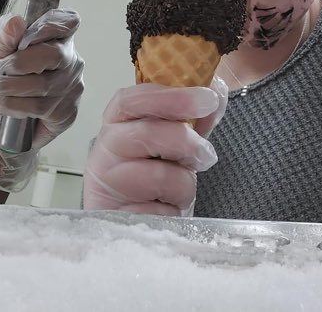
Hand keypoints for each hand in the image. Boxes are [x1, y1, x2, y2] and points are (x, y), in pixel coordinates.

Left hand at [0, 10, 83, 192]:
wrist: (2, 121)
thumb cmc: (5, 80)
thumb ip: (4, 37)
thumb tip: (14, 21)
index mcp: (59, 39)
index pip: (68, 22)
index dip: (50, 25)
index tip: (24, 38)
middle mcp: (71, 61)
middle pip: (54, 54)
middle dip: (19, 62)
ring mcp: (72, 88)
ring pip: (43, 85)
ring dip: (7, 87)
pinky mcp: (67, 112)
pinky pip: (39, 107)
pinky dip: (12, 105)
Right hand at [82, 78, 227, 215]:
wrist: (129, 230)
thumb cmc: (149, 182)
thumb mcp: (170, 146)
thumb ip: (192, 119)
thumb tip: (216, 91)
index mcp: (116, 126)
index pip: (131, 100)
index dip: (170, 96)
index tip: (207, 98)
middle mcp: (105, 151)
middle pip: (149, 133)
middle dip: (188, 143)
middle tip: (205, 157)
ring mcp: (108, 186)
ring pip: (161, 175)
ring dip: (184, 184)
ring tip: (178, 191)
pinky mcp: (118, 219)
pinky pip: (163, 212)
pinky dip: (175, 212)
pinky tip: (164, 211)